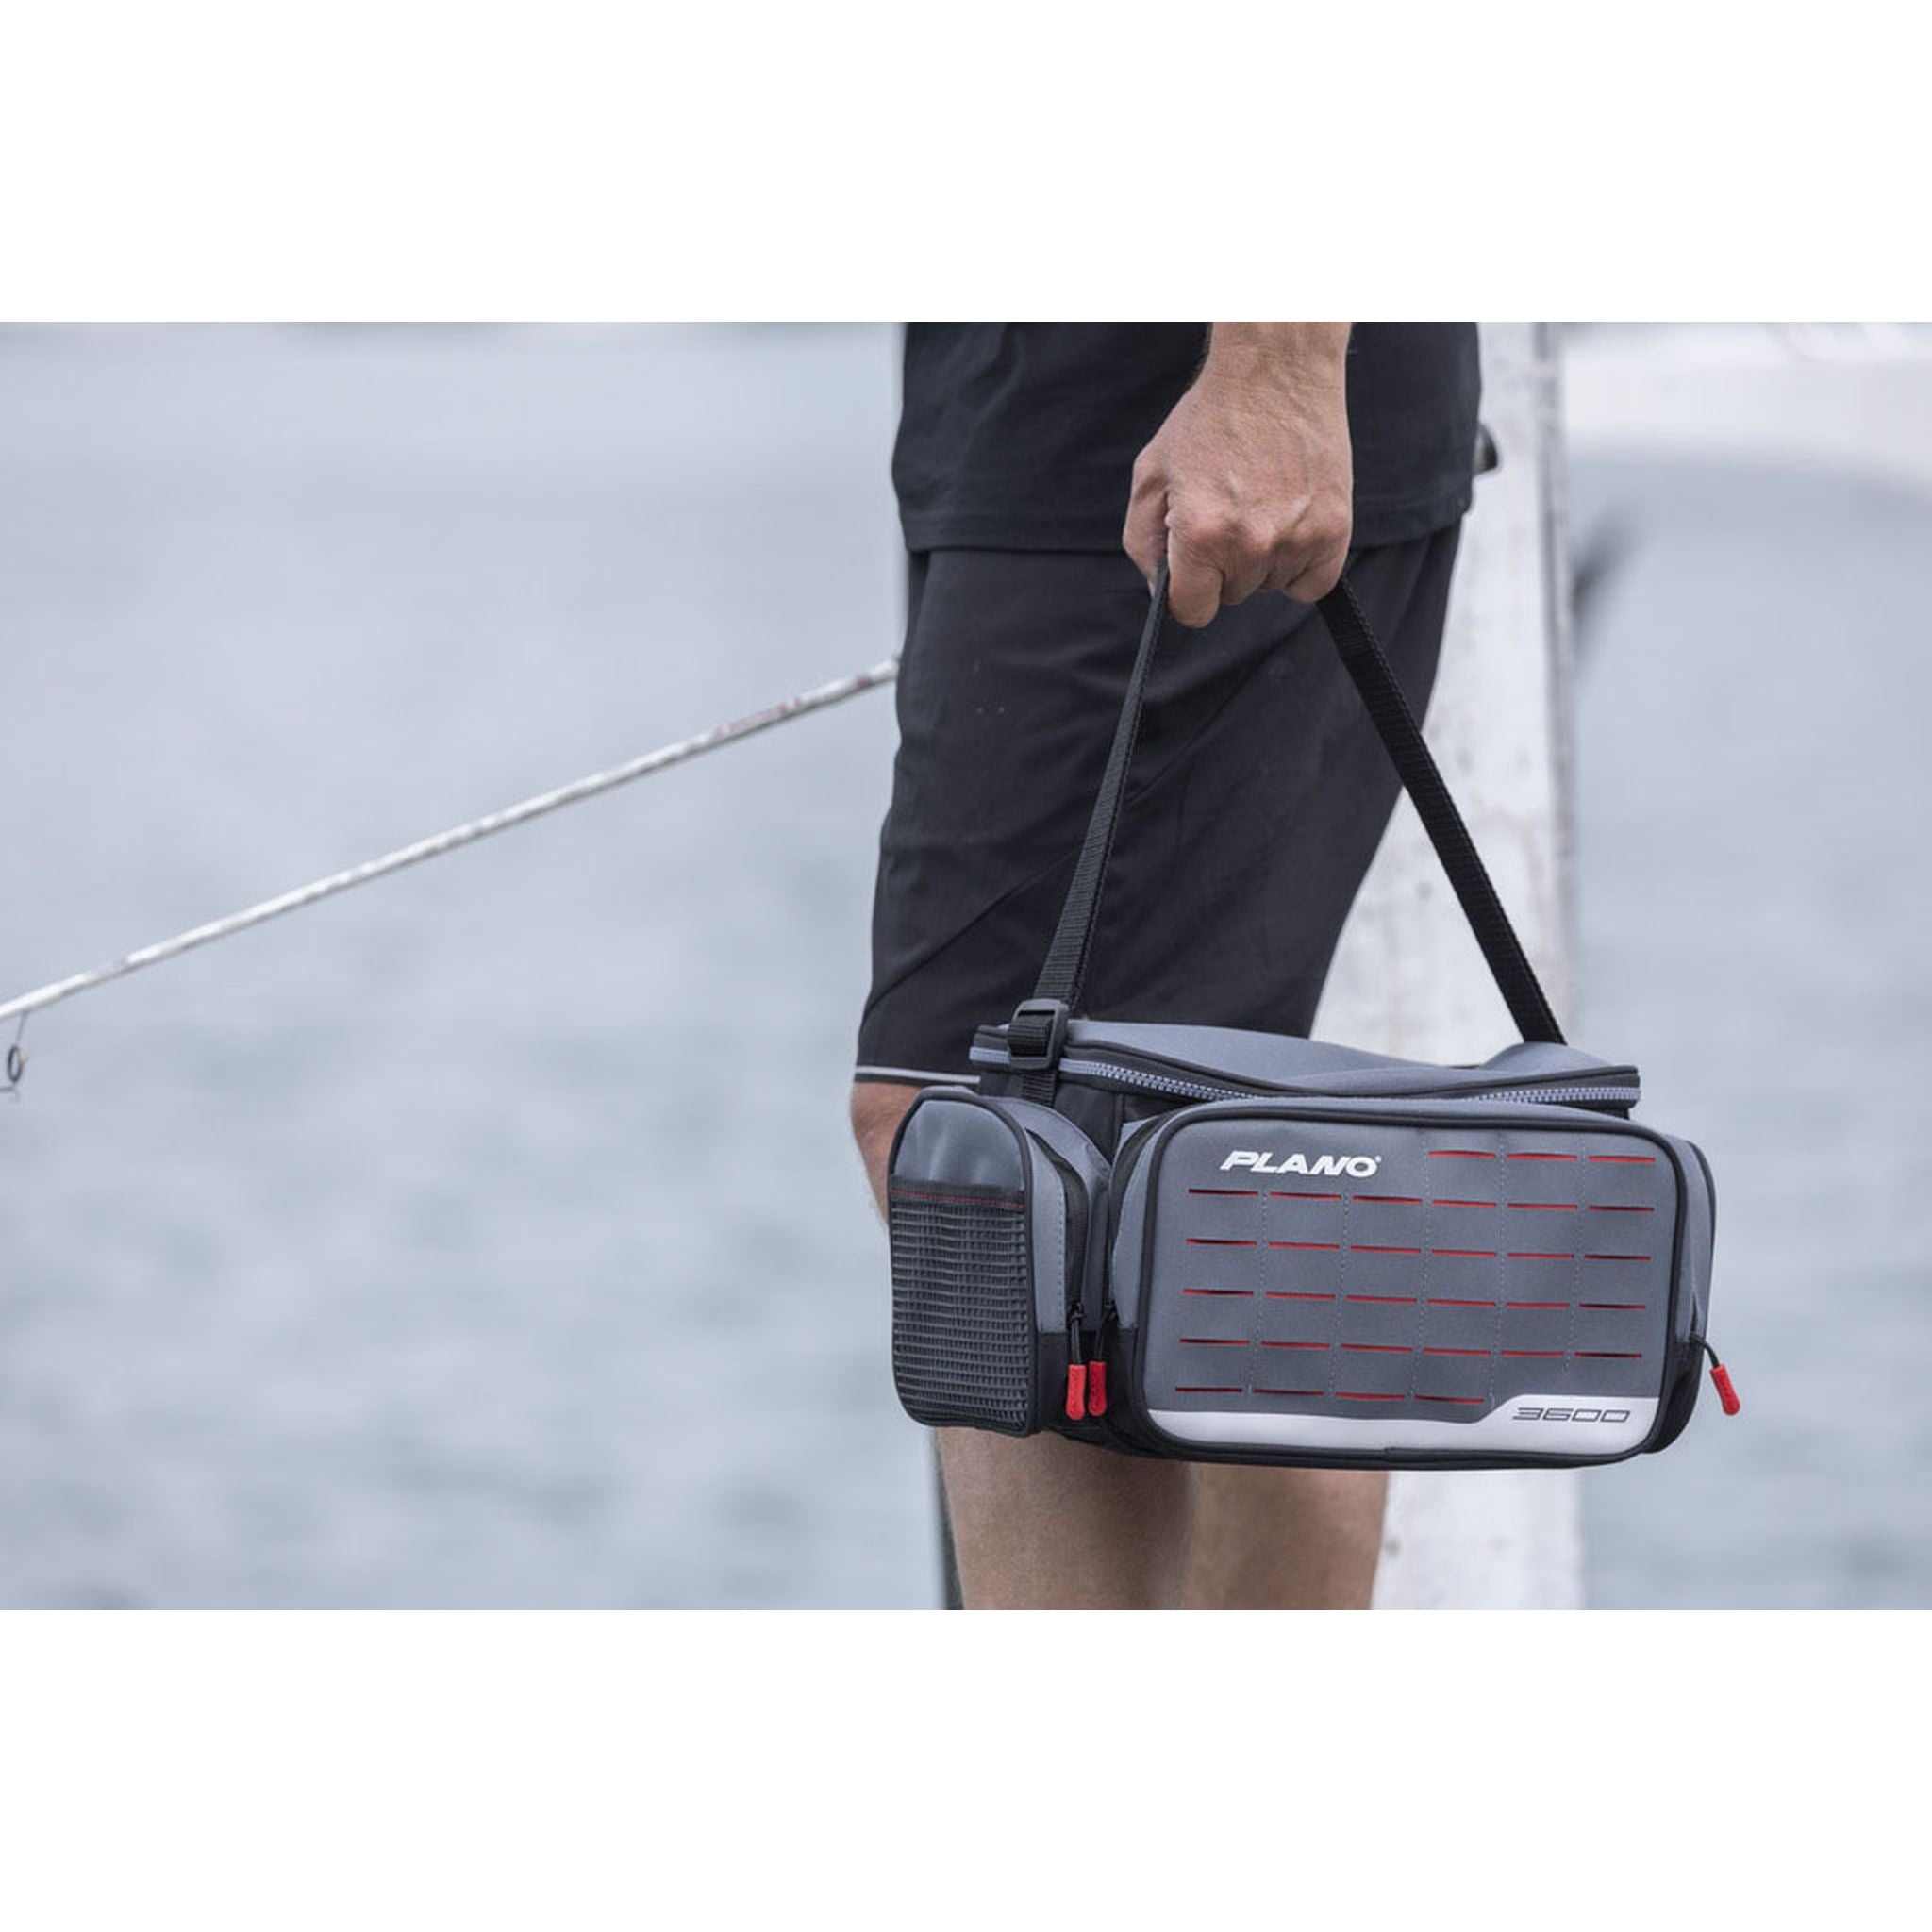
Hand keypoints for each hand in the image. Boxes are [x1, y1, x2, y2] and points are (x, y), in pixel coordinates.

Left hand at [1123, 322, 1353, 627]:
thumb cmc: (1210, 417)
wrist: (1276, 367)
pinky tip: (1289, 526)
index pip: (1193, 611)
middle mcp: (1251, 543)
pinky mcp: (1335, 529)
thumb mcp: (1152, 473)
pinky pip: (1312, 584)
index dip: (1188, 590)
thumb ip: (1143, 542)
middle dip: (1224, 565)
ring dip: (1263, 559)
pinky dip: (1301, 566)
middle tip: (1229, 510)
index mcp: (1201, 533)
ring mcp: (1297, 538)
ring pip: (1270, 585)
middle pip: (1233, 596)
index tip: (1193, 567)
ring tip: (1261, 503)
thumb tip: (1159, 590)